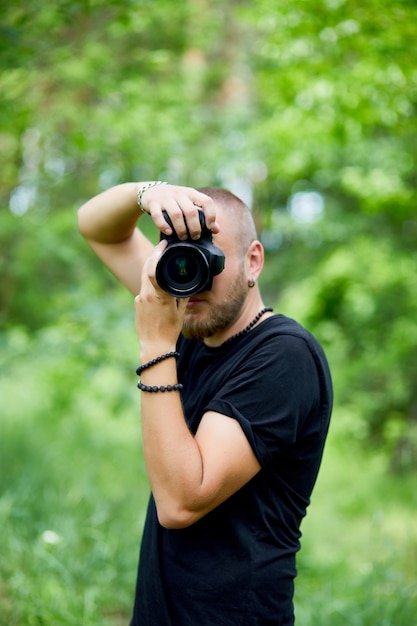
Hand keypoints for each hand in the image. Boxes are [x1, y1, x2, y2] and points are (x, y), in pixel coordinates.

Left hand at [134, 240, 187, 358]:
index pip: (154, 269)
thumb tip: (186, 281)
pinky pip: (144, 287)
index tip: (164, 244)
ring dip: (151, 266)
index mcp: (160, 296)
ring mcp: (139, 299)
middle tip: (162, 246)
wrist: (154, 346)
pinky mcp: (136, 302)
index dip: (157, 254)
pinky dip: (150, 281)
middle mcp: (147, 295)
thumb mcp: (181, 311)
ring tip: (160, 259)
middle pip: (147, 267)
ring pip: (144, 276)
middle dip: (154, 254)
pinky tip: (157, 282)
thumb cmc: (170, 330)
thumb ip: (182, 294)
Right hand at [141, 184, 218, 240]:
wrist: (151, 191)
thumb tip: (217, 230)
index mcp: (191, 193)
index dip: (211, 215)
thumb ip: (203, 215)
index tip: (209, 227)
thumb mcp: (190, 203)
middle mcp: (179, 194)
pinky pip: (158, 216)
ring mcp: (165, 198)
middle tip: (195, 237)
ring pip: (176, 214)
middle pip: (191, 211)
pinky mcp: (153, 203)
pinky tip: (169, 232)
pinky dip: (163, 226)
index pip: (206, 201)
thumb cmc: (175, 201)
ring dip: (181, 229)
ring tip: (183, 237)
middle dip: (195, 227)